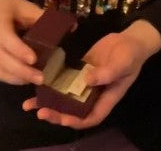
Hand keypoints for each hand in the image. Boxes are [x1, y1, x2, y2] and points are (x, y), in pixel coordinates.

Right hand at [0, 0, 44, 84]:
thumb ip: (45, 18)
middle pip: (1, 58)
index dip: (19, 50)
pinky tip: (25, 81)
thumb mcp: (26, 7)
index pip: (6, 39)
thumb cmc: (10, 7)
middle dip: (21, 71)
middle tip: (41, 78)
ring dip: (16, 78)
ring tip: (35, 81)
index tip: (34, 60)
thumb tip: (73, 27)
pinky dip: (10, 79)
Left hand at [22, 20, 160, 128]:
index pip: (91, 117)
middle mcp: (94, 94)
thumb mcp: (123, 63)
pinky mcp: (79, 72)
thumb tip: (87, 80)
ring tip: (29, 104)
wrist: (129, 39)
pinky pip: (63, 81)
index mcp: (107, 98)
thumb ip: (107, 72)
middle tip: (41, 112)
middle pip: (74, 111)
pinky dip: (50, 84)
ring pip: (65, 98)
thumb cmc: (131, 54)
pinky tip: (36, 83)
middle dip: (57, 115)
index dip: (76, 121)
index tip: (63, 119)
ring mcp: (85, 83)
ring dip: (48, 102)